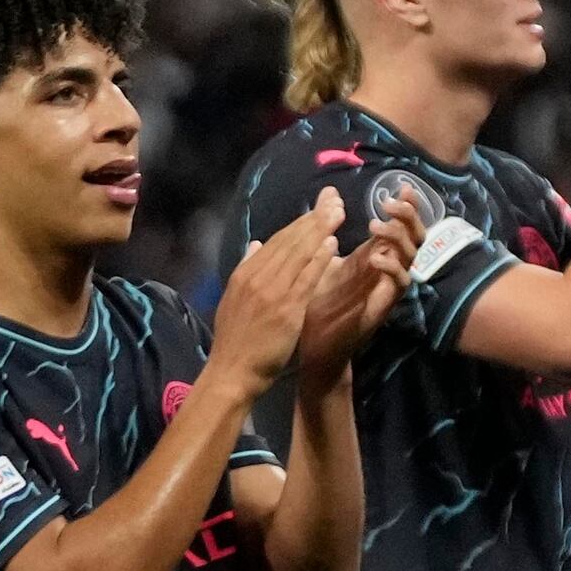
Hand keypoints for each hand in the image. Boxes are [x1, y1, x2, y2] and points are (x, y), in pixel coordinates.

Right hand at [209, 188, 346, 389]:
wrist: (233, 370)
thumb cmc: (238, 339)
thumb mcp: (236, 298)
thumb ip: (247, 269)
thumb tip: (256, 244)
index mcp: (245, 273)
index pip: (276, 240)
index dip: (299, 223)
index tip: (317, 208)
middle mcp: (256, 276)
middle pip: (288, 240)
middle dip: (313, 219)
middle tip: (335, 200)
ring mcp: (270, 291)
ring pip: (298, 254)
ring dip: (319, 231)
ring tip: (338, 212)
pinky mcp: (285, 308)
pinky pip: (305, 278)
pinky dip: (318, 259)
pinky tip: (332, 244)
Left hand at [288, 186, 424, 387]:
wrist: (310, 344)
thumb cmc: (314, 303)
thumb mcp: (317, 258)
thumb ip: (324, 228)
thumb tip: (328, 194)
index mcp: (372, 256)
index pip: (399, 226)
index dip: (405, 207)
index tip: (402, 186)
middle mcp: (386, 270)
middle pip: (414, 237)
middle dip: (409, 217)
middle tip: (393, 203)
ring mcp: (387, 288)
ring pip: (411, 257)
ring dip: (398, 238)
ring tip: (378, 227)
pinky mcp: (385, 306)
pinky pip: (400, 284)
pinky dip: (392, 267)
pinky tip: (376, 257)